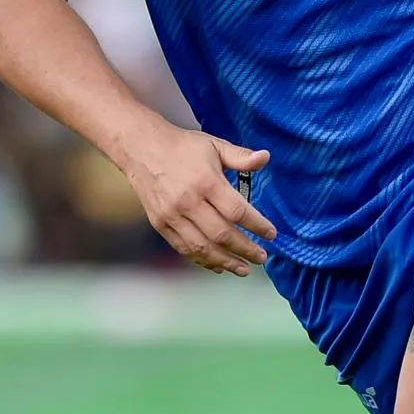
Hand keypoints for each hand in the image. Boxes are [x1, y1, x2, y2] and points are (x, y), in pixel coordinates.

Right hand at [123, 122, 276, 273]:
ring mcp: (172, 216)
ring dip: (226, 262)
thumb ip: (241, 156)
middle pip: (222, 234)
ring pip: (202, 247)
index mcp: (206, 181)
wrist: (142, 149)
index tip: (271, 234)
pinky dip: (202, 260)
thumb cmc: (183, 146)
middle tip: (262, 257)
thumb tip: (265, 157)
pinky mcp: (160, 225)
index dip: (257, 225)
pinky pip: (184, 248)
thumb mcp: (214, 145)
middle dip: (245, 249)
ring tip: (243, 269)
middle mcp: (188, 201)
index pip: (237, 211)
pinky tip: (218, 265)